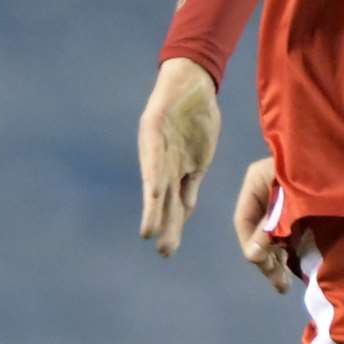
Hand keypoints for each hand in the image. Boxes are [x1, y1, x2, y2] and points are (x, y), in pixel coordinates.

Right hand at [137, 57, 221, 255]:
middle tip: (164, 252)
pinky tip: (182, 222)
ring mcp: (179, 166)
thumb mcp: (164, 113)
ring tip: (166, 249)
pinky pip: (189, 189)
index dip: (152, 210)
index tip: (147, 232)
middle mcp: (165, 165)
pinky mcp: (196, 165)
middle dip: (164, 226)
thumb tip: (157, 149)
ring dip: (173, 224)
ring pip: (175, 201)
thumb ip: (162, 133)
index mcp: (154, 154)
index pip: (153, 187)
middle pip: (164, 201)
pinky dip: (186, 205)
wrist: (191, 90)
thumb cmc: (175, 96)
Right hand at [233, 156, 288, 293]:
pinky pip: (290, 232)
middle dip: (267, 257)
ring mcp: (284, 199)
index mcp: (257, 181)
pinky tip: (296, 269)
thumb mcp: (293, 195)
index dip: (251, 244)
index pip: (244, 220)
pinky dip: (291, 250)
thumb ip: (273, 223)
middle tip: (278, 283)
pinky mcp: (301, 207)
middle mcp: (267, 191)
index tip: (261, 262)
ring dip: (279, 258)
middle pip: (258, 230)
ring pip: (274, 234)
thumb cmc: (323, 167)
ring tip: (283, 285)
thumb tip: (253, 255)